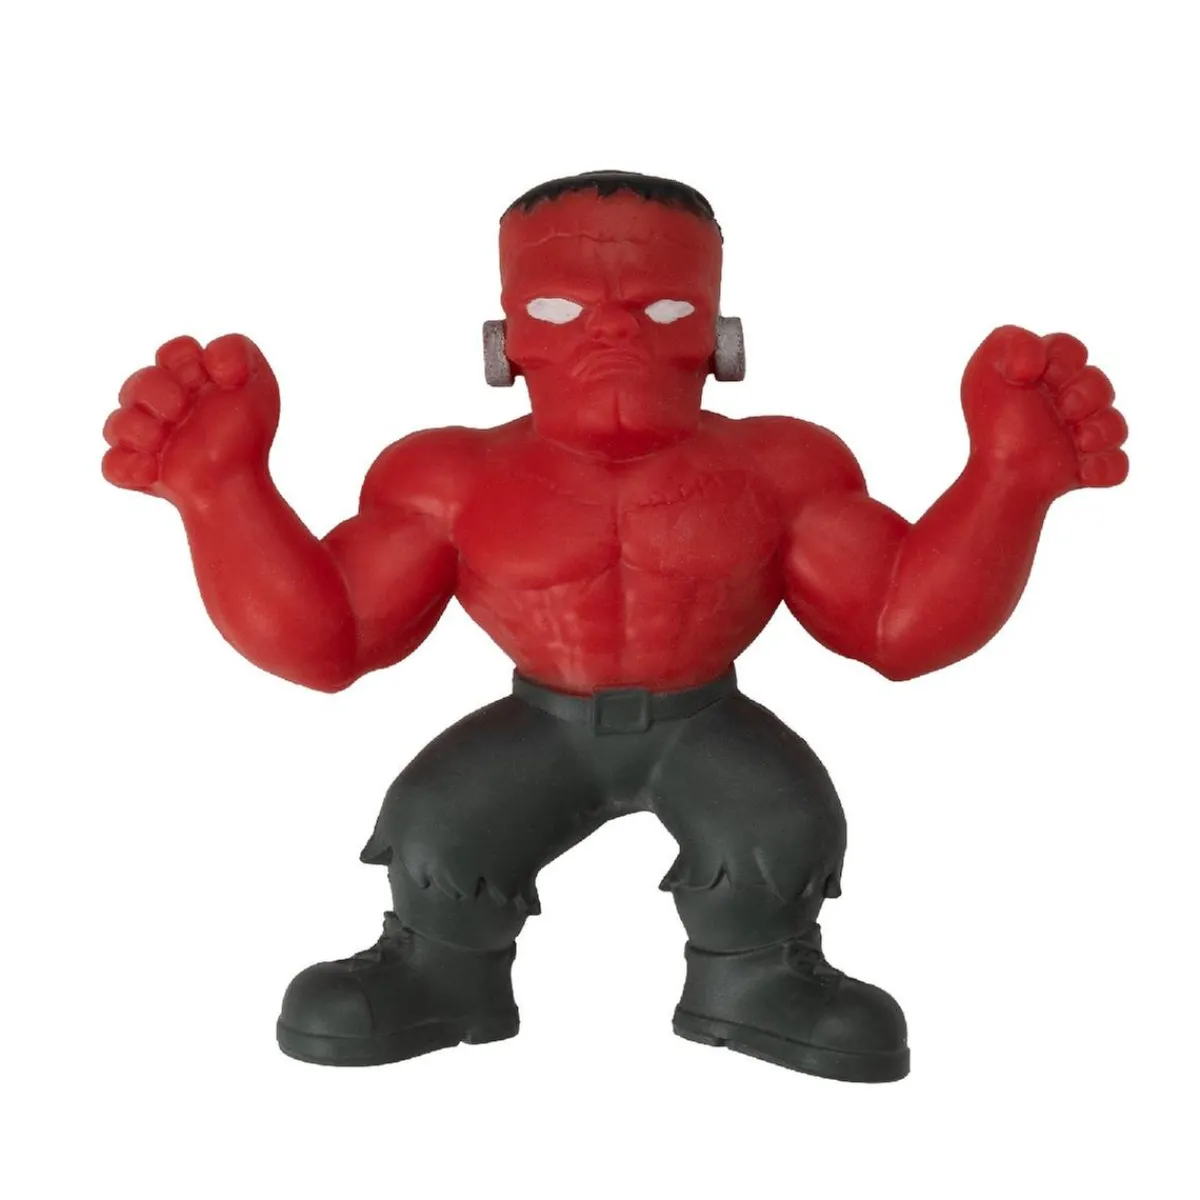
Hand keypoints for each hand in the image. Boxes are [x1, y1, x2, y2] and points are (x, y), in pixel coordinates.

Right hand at [102, 334, 279, 503]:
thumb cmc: (245, 430)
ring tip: (164, 438)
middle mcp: (159, 404)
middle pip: (139, 384)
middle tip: (179, 408)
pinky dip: (128, 467)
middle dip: (156, 391)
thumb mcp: (257, 382)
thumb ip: (238, 352)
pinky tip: (152, 469)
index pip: (173, 353)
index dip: (185, 361)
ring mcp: (146, 438)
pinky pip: (114, 466)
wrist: (243, 479)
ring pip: (117, 424)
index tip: (207, 379)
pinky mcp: (140, 470)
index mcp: (184, 379)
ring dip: (138, 428)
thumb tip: (212, 359)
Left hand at [961, 325, 1127, 496]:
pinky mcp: (1087, 466)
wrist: (997, 472)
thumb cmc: (992, 422)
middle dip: (1087, 393)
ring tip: (1080, 440)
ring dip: (1102, 429)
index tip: (1041, 376)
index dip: (1063, 360)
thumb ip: (1008, 343)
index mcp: (1045, 377)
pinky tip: (1084, 471)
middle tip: (1065, 409)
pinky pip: (1116, 465)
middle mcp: (1067, 402)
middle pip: (1099, 384)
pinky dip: (1106, 467)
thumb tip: (1036, 360)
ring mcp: (1080, 434)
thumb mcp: (985, 370)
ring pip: (1115, 424)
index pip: (1069, 351)